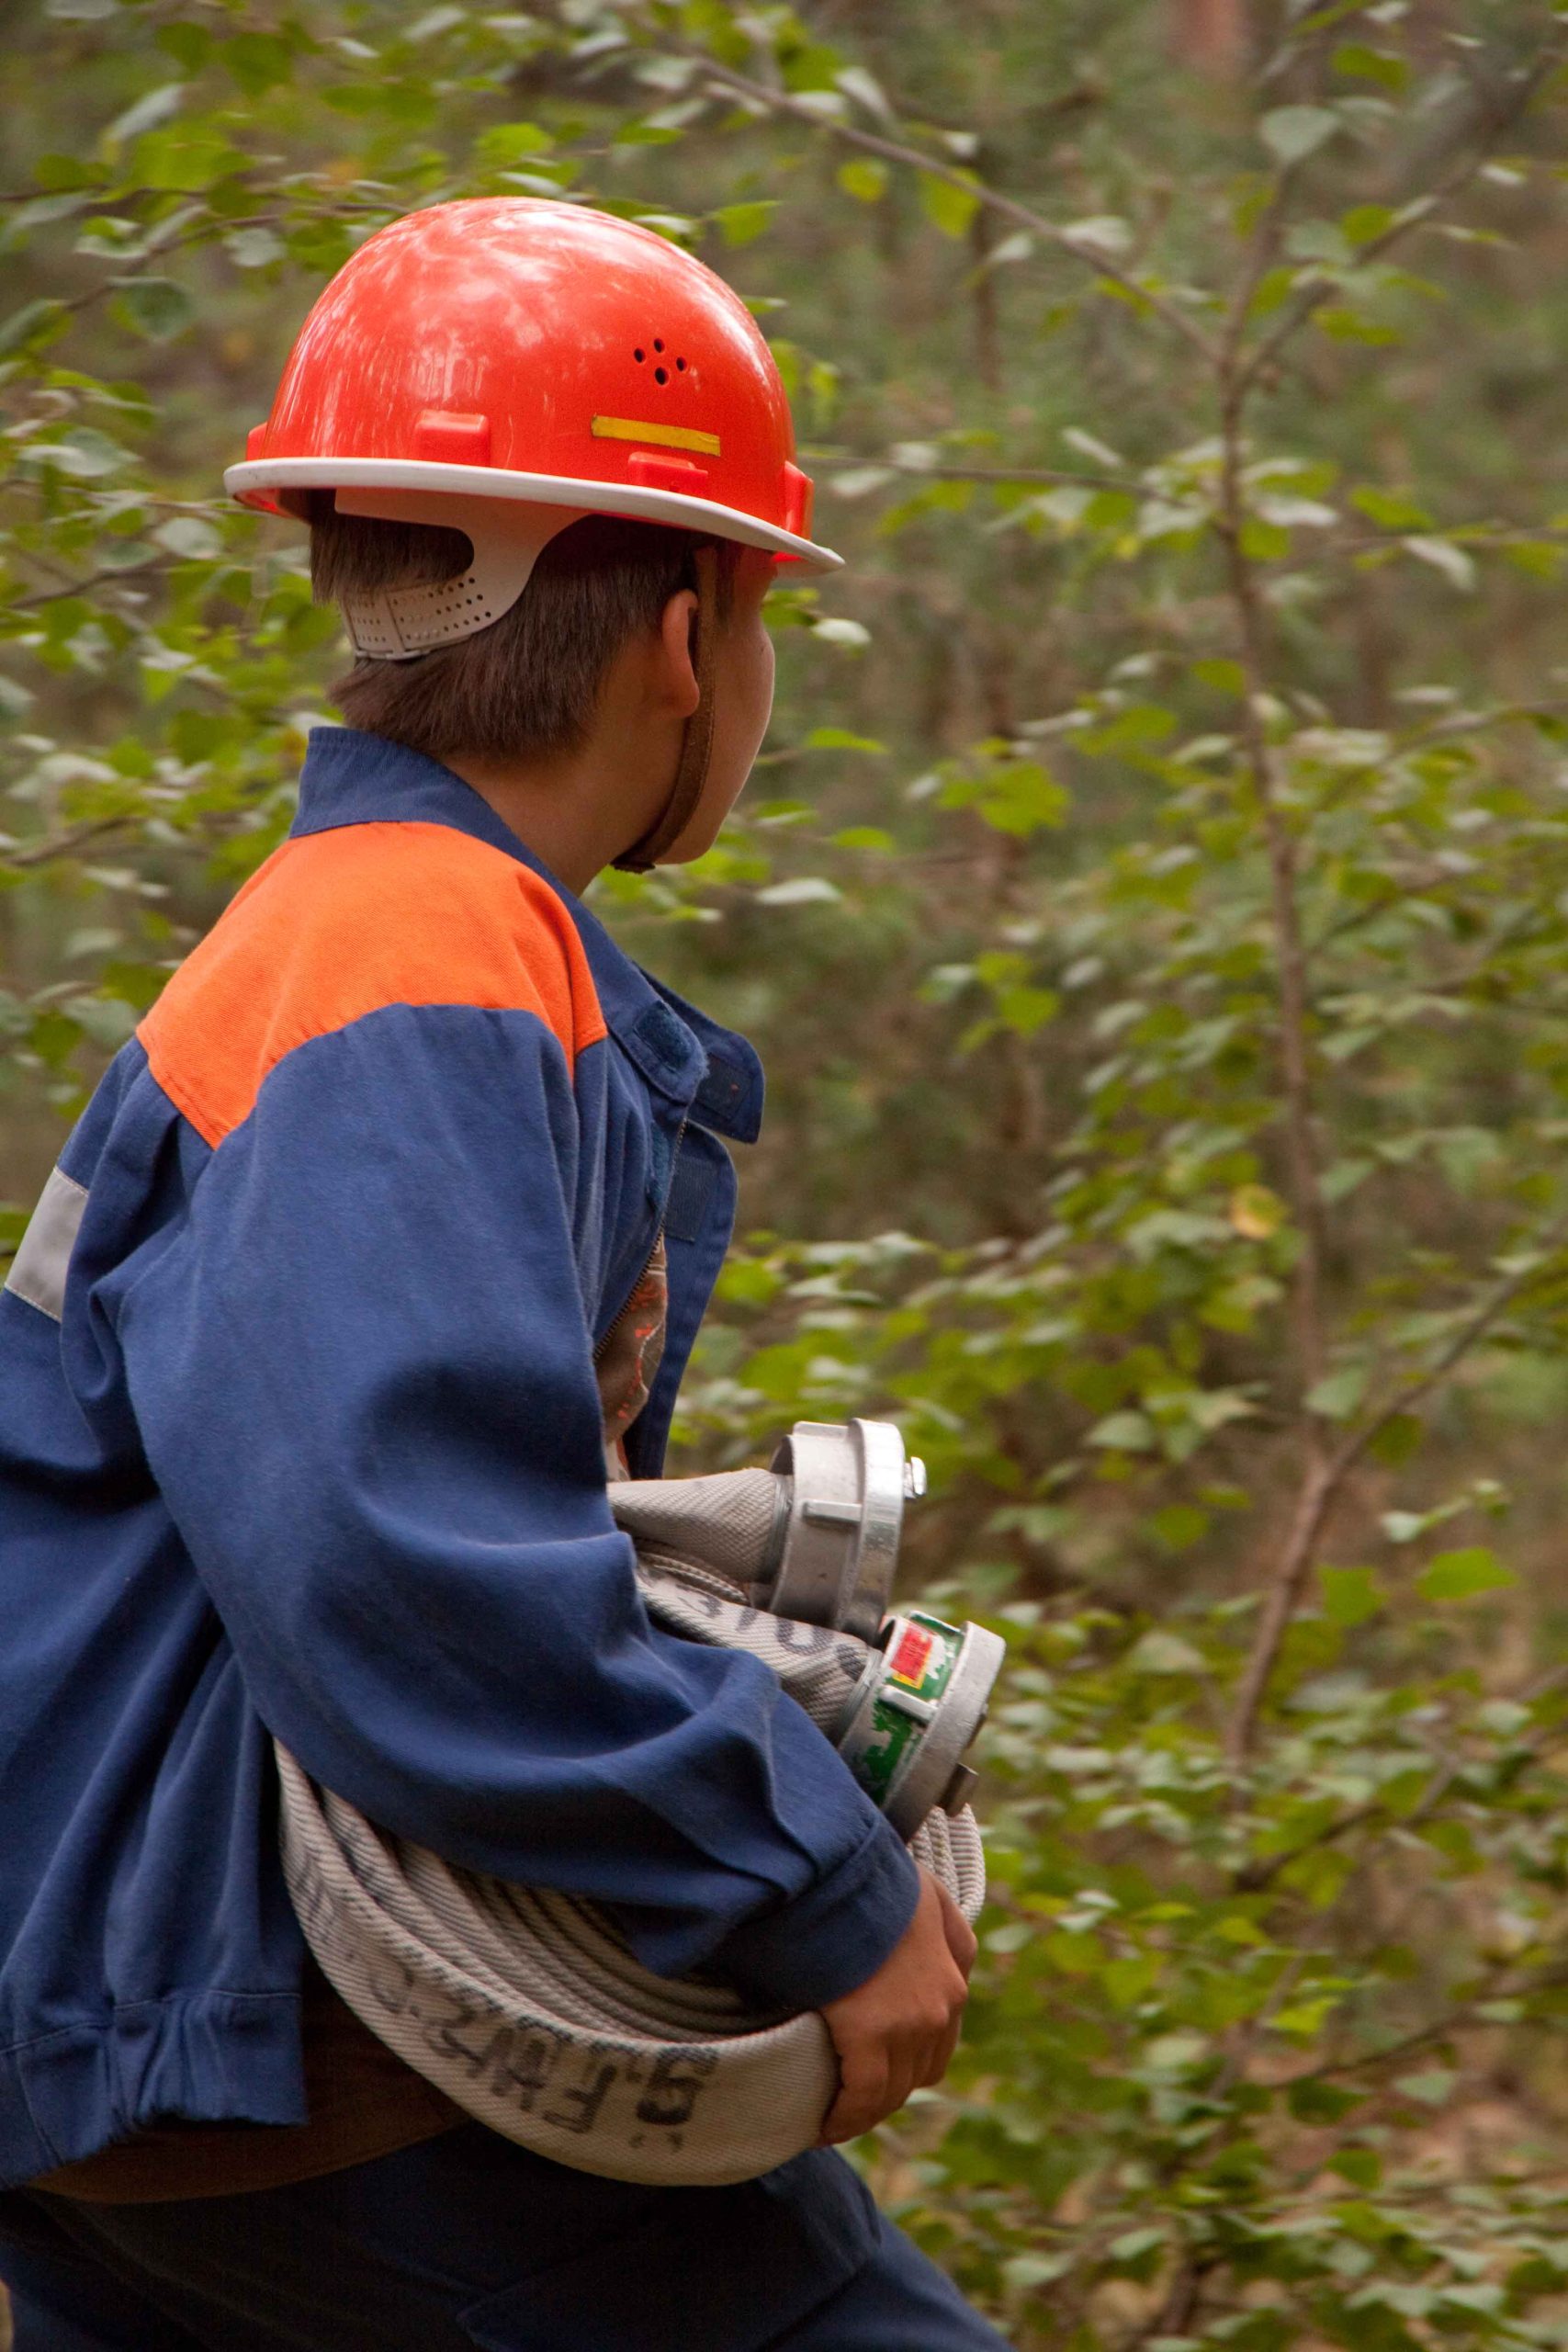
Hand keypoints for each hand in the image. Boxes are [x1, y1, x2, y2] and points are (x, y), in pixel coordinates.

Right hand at [817, 1870, 976, 2144]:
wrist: (837, 1864)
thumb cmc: (866, 1867)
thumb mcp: (919, 1884)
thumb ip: (930, 1914)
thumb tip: (912, 1937)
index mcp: (956, 1964)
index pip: (942, 2033)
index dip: (911, 2056)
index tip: (881, 2067)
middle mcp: (945, 1999)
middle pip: (920, 2068)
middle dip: (888, 2087)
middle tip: (849, 2097)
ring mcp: (914, 2020)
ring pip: (894, 2088)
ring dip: (865, 2109)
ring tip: (831, 2117)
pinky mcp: (874, 2034)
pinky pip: (863, 2095)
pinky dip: (844, 2116)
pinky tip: (822, 2126)